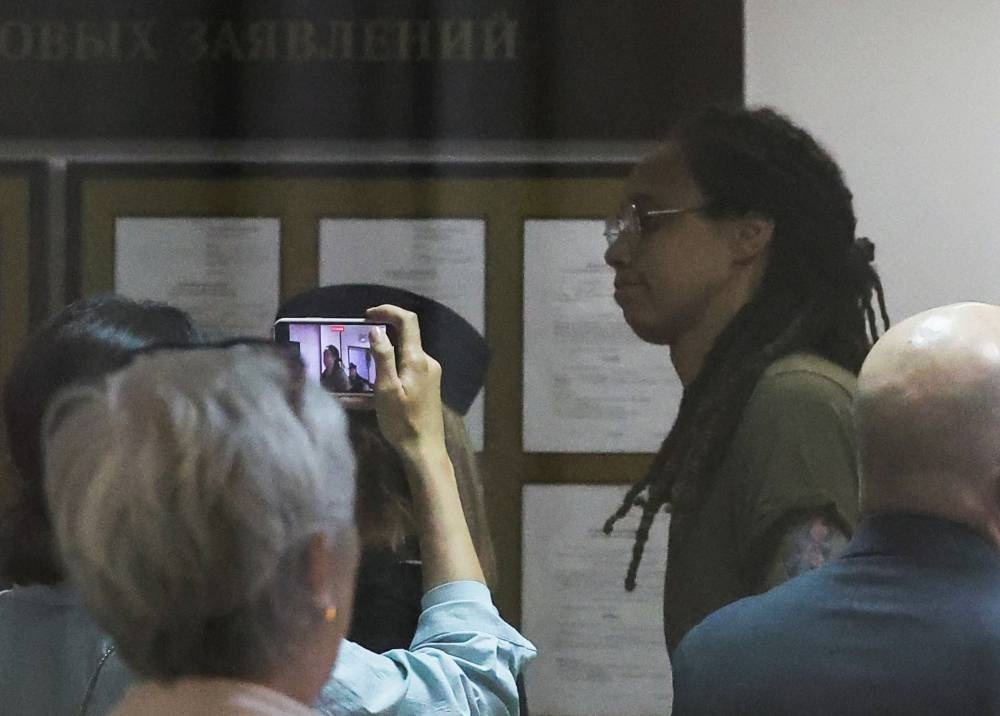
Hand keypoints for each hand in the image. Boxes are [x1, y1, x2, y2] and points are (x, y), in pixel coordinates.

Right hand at [366, 304, 445, 463]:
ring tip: (364, 368)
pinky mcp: (428, 385)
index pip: (407, 321)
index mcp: (417, 359)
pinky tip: (375, 386)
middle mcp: (427, 362)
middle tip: (359, 342)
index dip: (388, 311)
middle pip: (406, 336)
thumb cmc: (403, 422)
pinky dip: (391, 369)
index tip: (367, 315)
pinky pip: (407, 368)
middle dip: (383, 334)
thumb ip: (382, 357)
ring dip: (385, 354)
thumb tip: (376, 330)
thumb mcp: (386, 389)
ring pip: (405, 353)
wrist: (425, 449)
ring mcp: (430, 373)